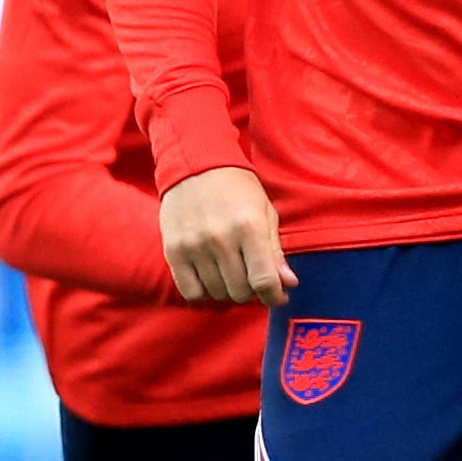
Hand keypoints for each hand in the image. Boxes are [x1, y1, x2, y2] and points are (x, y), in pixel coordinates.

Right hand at [158, 166, 293, 305]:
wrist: (196, 164)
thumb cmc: (237, 188)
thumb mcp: (265, 212)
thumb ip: (275, 251)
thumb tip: (288, 284)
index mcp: (249, 227)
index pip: (264, 281)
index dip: (275, 296)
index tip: (278, 296)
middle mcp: (220, 239)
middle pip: (240, 292)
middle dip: (252, 291)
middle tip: (252, 277)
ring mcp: (194, 246)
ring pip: (217, 293)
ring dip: (228, 289)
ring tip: (231, 272)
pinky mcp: (173, 250)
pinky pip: (191, 291)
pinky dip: (204, 291)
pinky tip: (210, 276)